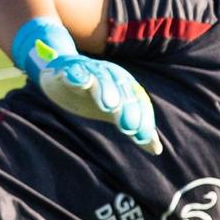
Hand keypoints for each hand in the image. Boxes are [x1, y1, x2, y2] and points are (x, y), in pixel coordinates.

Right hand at [31, 40, 165, 155]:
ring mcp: (89, 71)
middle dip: (127, 107)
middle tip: (129, 127)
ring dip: (106, 89)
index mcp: (125, 85)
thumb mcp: (116, 112)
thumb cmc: (94, 94)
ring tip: (109, 105)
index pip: (138, 101)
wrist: (62, 70)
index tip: (142, 138)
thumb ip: (135, 128)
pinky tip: (81, 83)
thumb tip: (156, 149)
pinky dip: (77, 76)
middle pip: (122, 90)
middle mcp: (110, 75)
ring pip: (100, 78)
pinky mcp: (68, 70)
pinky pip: (73, 72)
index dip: (142, 118)